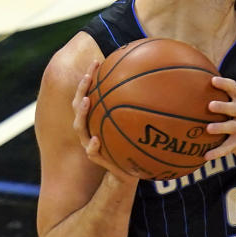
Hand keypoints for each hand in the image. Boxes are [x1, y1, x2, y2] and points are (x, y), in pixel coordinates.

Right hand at [71, 61, 136, 181]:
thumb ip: (141, 111)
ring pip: (79, 127)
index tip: (97, 62)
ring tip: (87, 100)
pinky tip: (95, 140)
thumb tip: (156, 86)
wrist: (127, 174)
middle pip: (79, 105)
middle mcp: (90, 128)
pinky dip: (92, 145)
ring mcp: (90, 143)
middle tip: (88, 75)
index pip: (89, 94)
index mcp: (97, 118)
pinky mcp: (97, 159)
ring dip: (82, 113)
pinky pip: (91, 152)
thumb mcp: (137, 128)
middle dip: (82, 89)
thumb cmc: (132, 147)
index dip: (90, 79)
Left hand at [204, 76, 235, 179]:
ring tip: (208, 128)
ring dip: (221, 128)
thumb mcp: (231, 98)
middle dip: (224, 107)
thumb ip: (216, 89)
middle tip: (210, 106)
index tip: (213, 80)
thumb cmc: (232, 110)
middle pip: (235, 108)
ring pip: (232, 127)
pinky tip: (205, 156)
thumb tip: (189, 71)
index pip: (234, 88)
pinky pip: (227, 147)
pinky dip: (217, 152)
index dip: (225, 84)